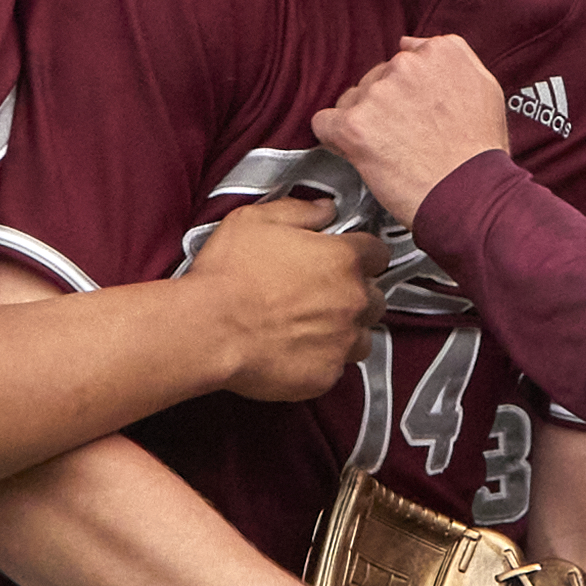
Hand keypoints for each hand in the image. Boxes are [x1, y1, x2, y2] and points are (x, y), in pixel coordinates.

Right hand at [182, 193, 376, 402]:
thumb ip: (299, 211)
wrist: (207, 329)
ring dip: (344, 332)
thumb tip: (324, 209)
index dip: (362, 256)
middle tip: (321, 296)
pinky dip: (322, 361)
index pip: (378, 254)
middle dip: (354, 296)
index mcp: (342, 259)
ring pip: (362, 337)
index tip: (346, 261)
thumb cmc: (228, 275)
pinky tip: (295, 351)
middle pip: (375, 298)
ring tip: (310, 328)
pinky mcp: (326, 375)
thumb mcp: (256, 221)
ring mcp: (342, 341)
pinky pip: (336, 368)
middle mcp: (352, 300)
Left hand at [310, 36, 511, 220]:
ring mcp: (378, 93)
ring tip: (389, 151)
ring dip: (362, 122)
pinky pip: (324, 122)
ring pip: (351, 101)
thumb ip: (449, 58)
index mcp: (439, 52)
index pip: (403, 60)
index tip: (412, 114)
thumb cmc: (479, 152)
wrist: (470, 193)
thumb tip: (410, 44)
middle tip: (404, 138)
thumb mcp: (484, 87)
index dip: (405, 92)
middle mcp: (406, 65)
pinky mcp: (354, 124)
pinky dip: (334, 139)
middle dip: (383, 107)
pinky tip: (358, 153)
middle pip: (376, 80)